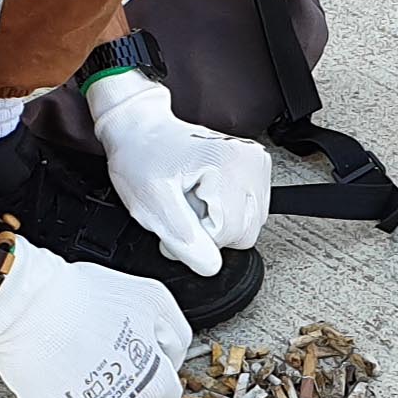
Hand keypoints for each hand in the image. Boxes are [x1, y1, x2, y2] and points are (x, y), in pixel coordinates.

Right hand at [0, 236, 190, 397]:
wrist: (28, 307)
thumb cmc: (84, 298)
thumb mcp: (153, 299)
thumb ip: (175, 333)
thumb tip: (172, 354)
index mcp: (153, 385)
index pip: (167, 395)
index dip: (153, 370)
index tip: (138, 359)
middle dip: (125, 380)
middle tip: (103, 349)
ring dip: (94, 390)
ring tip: (77, 354)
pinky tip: (59, 370)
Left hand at [88, 70, 271, 275]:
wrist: (141, 131)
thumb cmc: (142, 158)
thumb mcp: (152, 203)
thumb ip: (183, 238)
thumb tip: (210, 266)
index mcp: (232, 164)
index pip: (228, 234)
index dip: (195, 236)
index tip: (174, 216)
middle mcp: (252, 160)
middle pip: (245, 233)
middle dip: (209, 230)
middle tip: (183, 204)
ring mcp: (256, 163)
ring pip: (249, 226)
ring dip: (217, 221)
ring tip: (192, 195)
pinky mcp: (255, 168)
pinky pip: (249, 213)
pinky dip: (225, 211)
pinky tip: (203, 192)